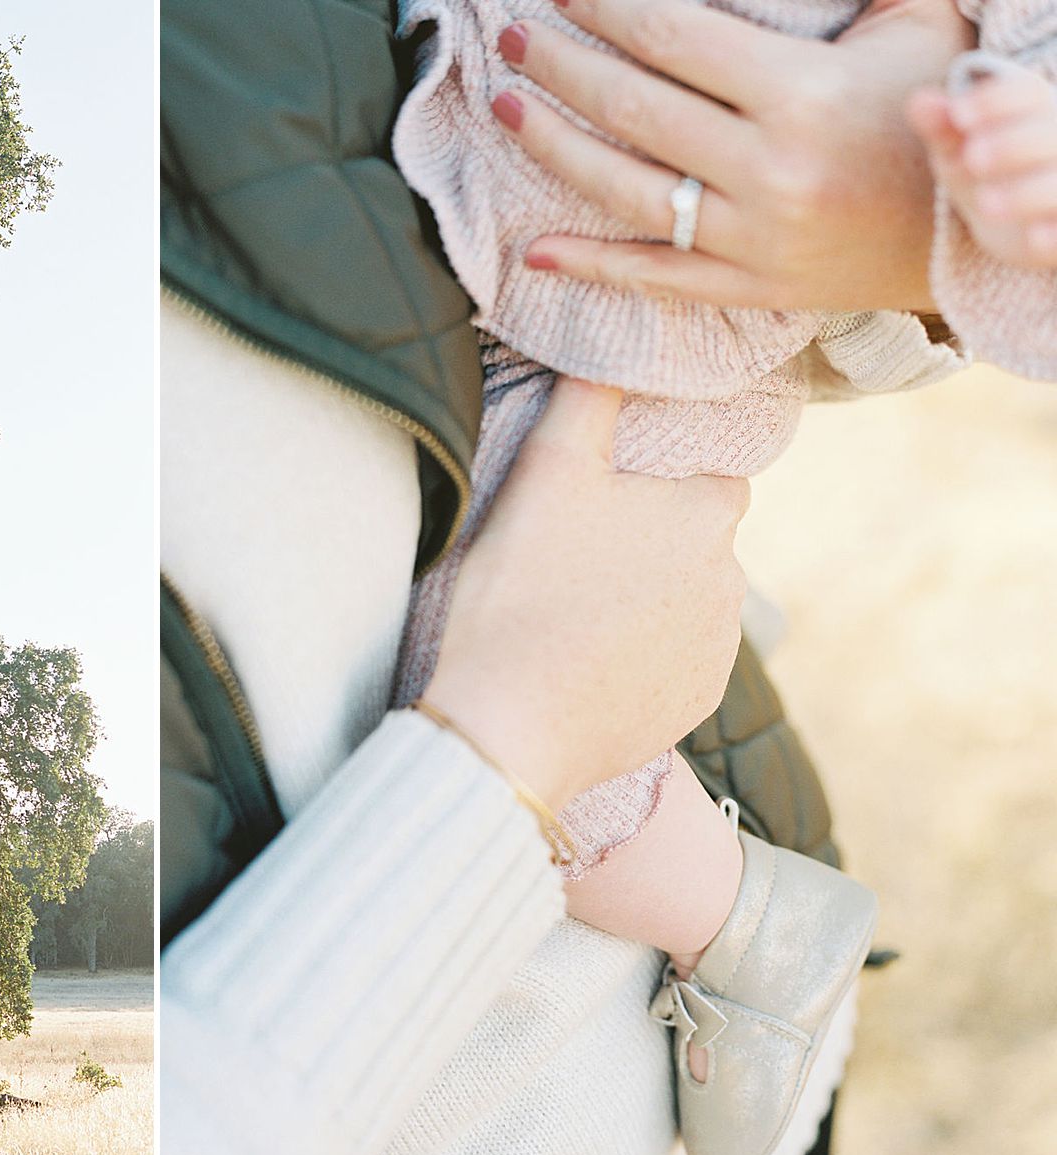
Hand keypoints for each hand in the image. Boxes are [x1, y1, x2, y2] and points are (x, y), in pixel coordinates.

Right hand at [422, 379, 747, 806]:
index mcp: (708, 513)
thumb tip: (611, 341)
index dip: (658, 483)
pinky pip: (674, 663)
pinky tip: (585, 661)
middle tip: (572, 555)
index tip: (606, 499)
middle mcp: (733, 581)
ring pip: (686, 603)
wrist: (510, 724)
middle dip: (648, 543)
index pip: (709, 477)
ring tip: (571, 613)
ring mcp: (718, 650)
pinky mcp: (696, 704)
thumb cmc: (521, 590)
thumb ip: (587, 395)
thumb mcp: (546, 470)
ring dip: (646, 601)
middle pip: (693, 542)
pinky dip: (640, 658)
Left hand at [492, 0, 972, 310]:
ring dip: (552, 147)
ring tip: (506, 108)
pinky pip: (653, 277)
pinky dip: (590, 263)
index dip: (607, 10)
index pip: (673, 38)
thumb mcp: (910, 23)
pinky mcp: (748, 288)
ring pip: (626, 190)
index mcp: (801, 95)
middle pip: (633, 109)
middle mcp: (768, 171)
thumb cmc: (930, 105)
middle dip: (560, 68)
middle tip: (511, 40)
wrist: (975, 221)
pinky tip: (534, 247)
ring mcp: (752, 239)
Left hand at [909, 57, 1056, 266]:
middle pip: (1047, 136)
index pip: (1028, 94)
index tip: (960, 113)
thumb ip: (942, 127)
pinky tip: (1034, 237)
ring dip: (1025, 193)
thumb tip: (918, 102)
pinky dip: (1052, 233)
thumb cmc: (984, 174)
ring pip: (1055, 186)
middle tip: (974, 157)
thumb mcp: (958, 149)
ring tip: (986, 203)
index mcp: (1037, 113)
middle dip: (1011, 144)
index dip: (997, 100)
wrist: (1012, 225)